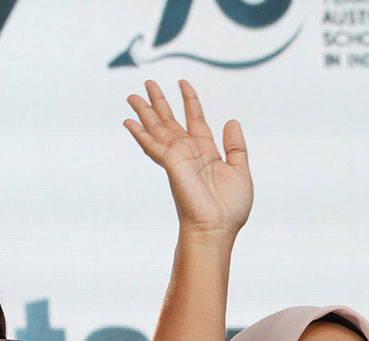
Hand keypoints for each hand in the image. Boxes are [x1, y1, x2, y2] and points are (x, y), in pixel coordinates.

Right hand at [125, 79, 252, 241]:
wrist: (216, 228)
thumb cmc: (229, 209)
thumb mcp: (240, 170)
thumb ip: (236, 146)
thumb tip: (231, 121)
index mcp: (206, 152)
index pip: (195, 119)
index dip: (189, 100)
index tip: (183, 83)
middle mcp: (188, 152)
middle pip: (170, 121)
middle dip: (159, 101)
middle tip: (148, 83)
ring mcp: (177, 157)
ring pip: (157, 128)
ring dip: (145, 111)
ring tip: (133, 95)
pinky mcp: (170, 163)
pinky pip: (152, 144)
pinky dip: (139, 132)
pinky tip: (128, 121)